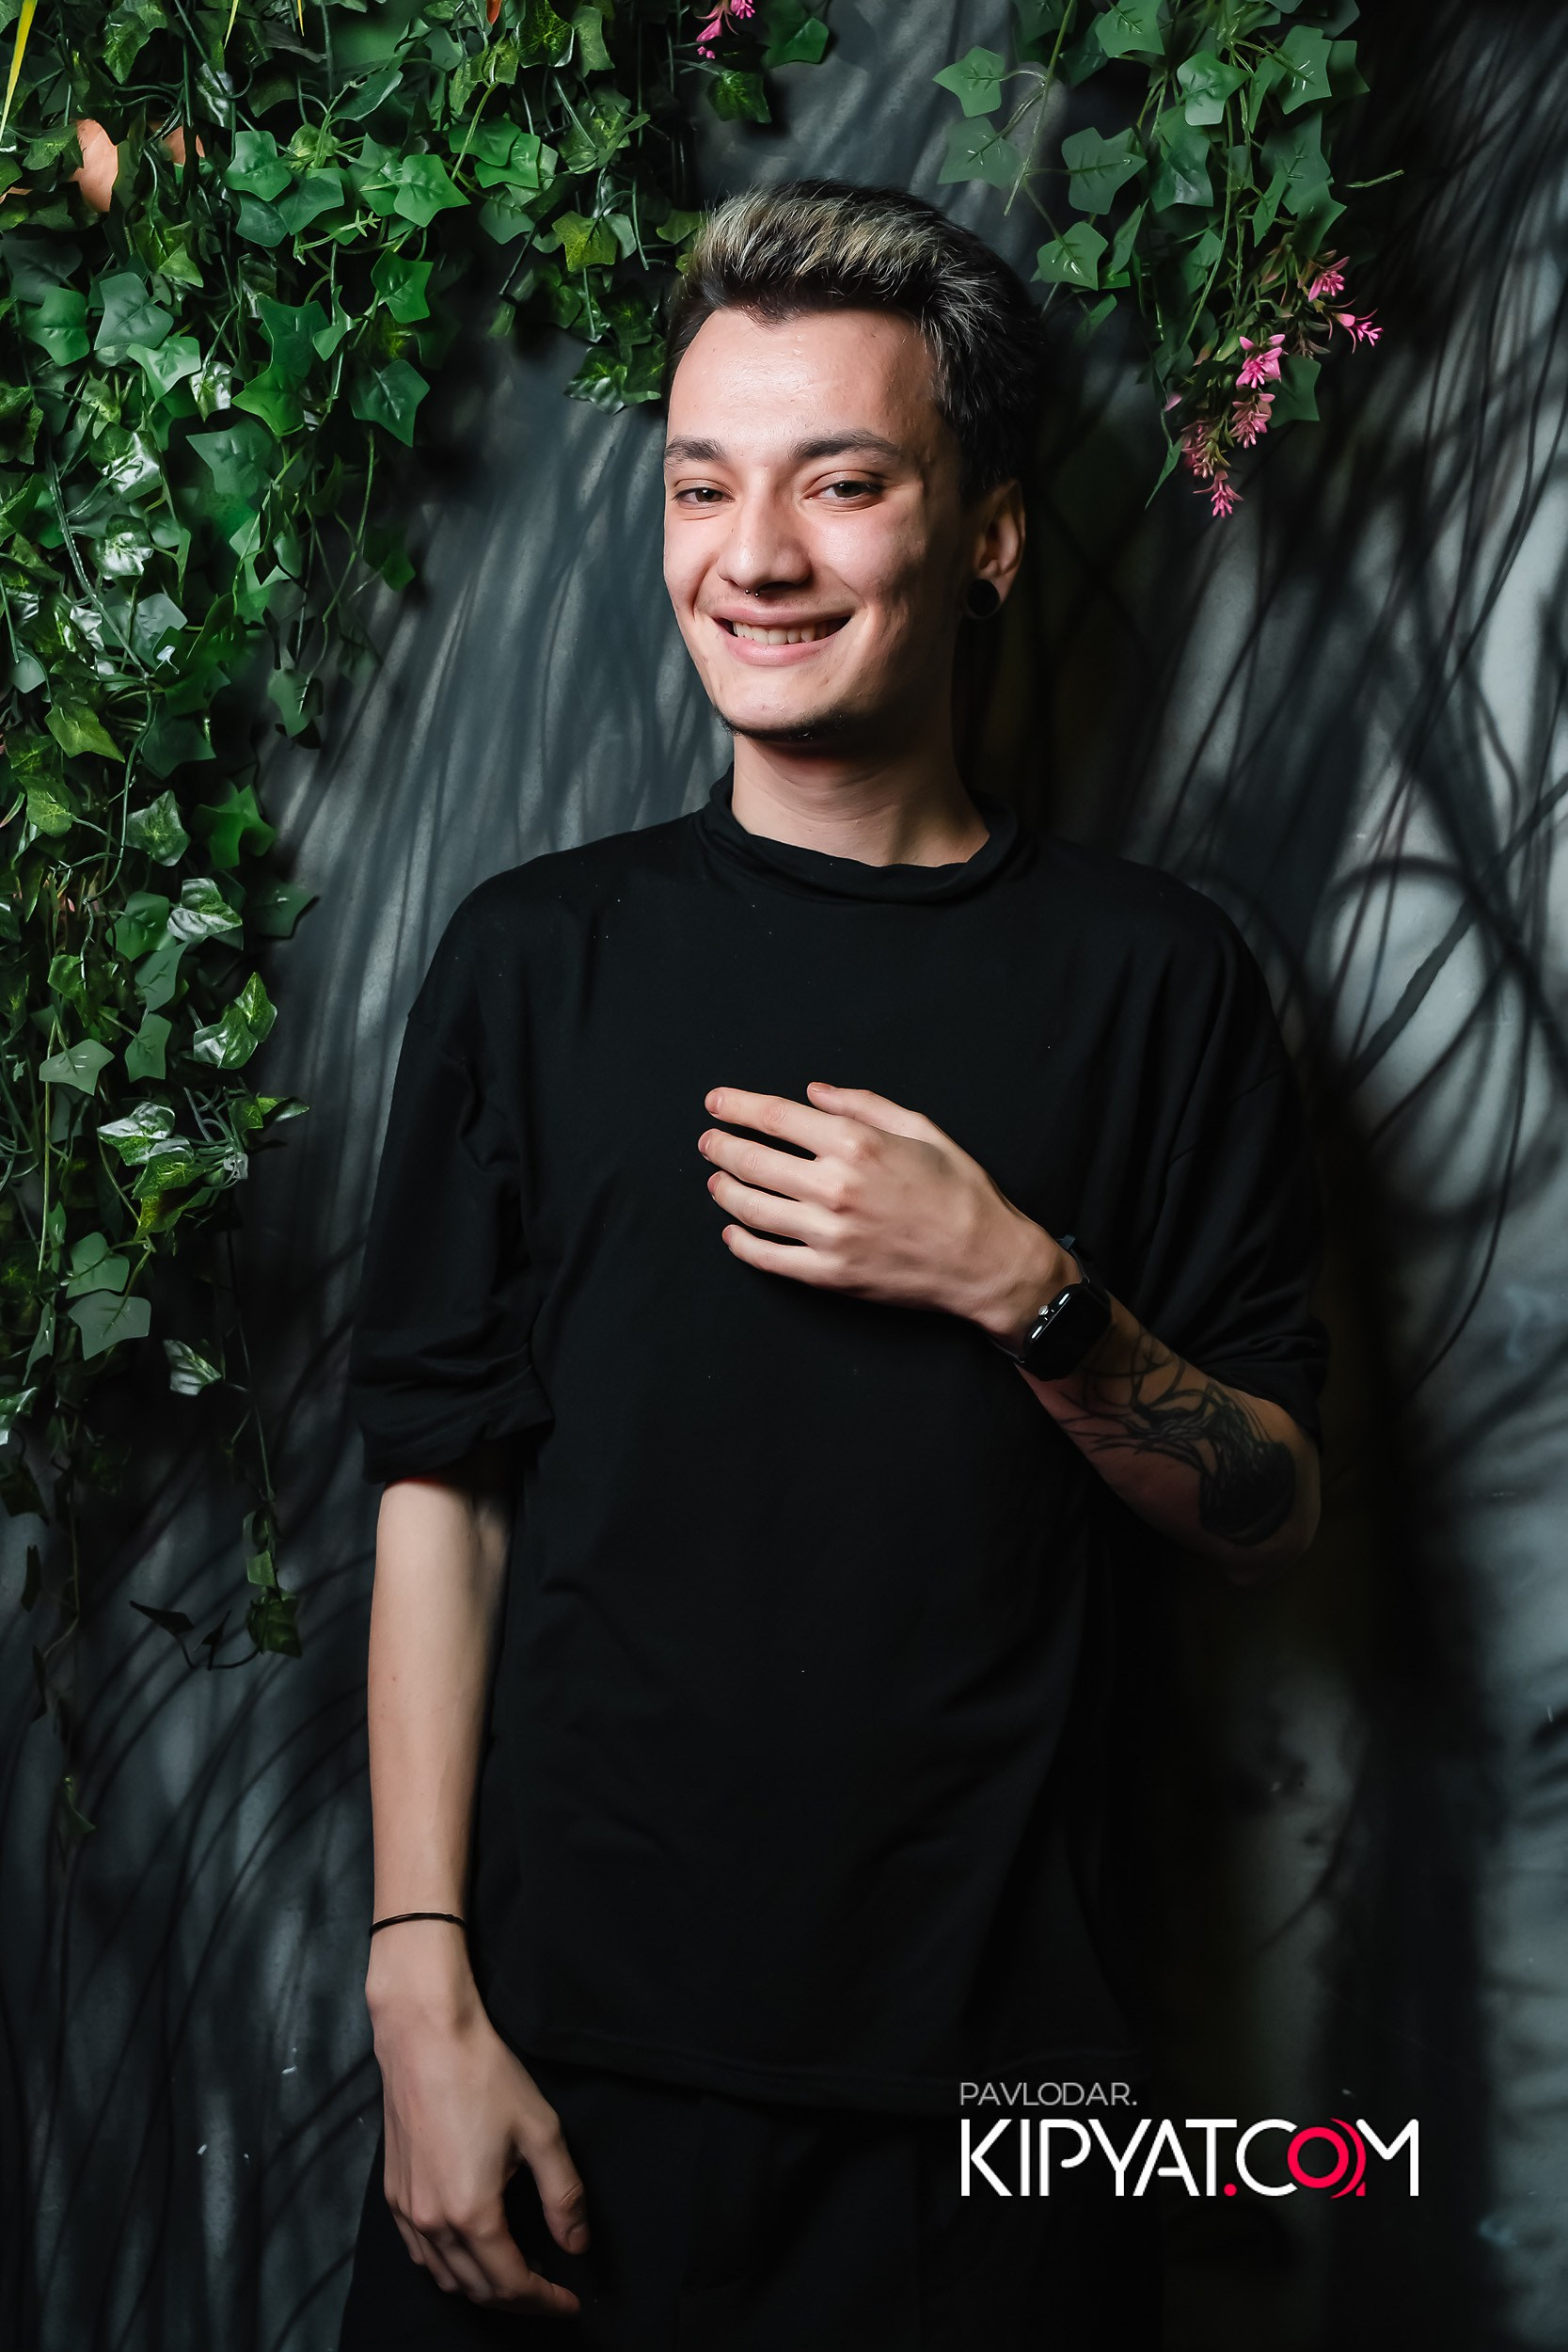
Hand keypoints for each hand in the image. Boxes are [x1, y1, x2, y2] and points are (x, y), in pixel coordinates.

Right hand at [369, 1946, 586, 2314]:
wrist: (425, 2037)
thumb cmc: (484, 2076)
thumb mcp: (541, 2132)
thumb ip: (562, 2195)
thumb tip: (576, 2245)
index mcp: (472, 2213)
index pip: (512, 2284)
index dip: (545, 2301)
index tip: (570, 2304)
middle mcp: (432, 2223)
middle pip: (477, 2289)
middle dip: (517, 2301)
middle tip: (549, 2294)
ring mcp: (407, 2210)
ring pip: (445, 2277)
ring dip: (482, 2288)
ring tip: (516, 2276)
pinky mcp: (393, 2193)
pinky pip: (420, 2254)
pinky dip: (449, 2268)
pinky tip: (469, 2252)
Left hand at [698, 1083, 1067, 1344]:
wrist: (986, 1260)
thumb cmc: (959, 1191)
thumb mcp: (921, 1129)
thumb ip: (863, 1105)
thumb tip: (813, 1092)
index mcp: (856, 1145)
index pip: (776, 1117)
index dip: (738, 1107)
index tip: (717, 1103)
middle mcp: (835, 1187)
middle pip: (753, 1160)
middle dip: (721, 1146)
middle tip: (709, 1142)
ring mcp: (828, 1234)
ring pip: (752, 1208)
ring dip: (725, 1190)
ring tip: (715, 1181)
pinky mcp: (829, 1274)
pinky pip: (769, 1257)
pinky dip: (742, 1242)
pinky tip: (733, 1230)